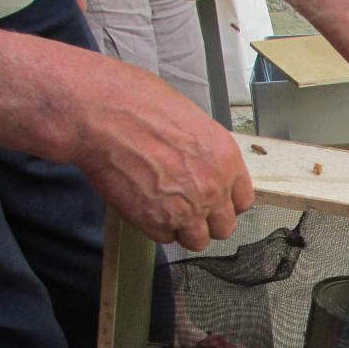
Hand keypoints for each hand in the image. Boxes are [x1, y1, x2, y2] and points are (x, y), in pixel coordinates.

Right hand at [73, 75, 254, 250]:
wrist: (105, 116)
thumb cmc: (142, 106)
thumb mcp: (192, 122)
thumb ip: (206, 154)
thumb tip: (203, 166)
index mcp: (227, 160)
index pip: (243, 201)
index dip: (226, 202)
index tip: (216, 201)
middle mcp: (213, 189)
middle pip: (224, 227)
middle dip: (207, 220)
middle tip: (189, 209)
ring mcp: (186, 210)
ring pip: (197, 240)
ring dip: (183, 229)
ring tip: (165, 210)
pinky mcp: (156, 222)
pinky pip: (164, 237)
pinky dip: (155, 227)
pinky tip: (144, 205)